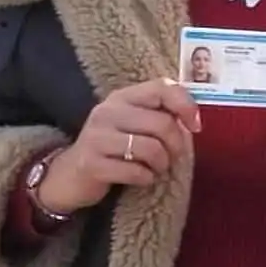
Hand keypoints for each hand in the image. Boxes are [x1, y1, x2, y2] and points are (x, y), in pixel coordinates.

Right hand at [38, 80, 200, 212]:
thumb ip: (160, 116)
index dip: (186, 105)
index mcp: (122, 97)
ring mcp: (97, 137)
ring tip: (156, 168)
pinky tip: (142, 178)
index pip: (162, 87)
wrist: (70, 175)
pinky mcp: (92, 164)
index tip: (196, 126)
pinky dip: (147, 179)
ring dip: (162, 165)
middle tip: (172, 158)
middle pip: (162, 124)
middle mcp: (107, 112)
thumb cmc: (113, 149)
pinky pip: (136, 172)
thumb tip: (193, 122)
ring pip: (152, 149)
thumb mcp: (133, 124)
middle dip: (177, 146)